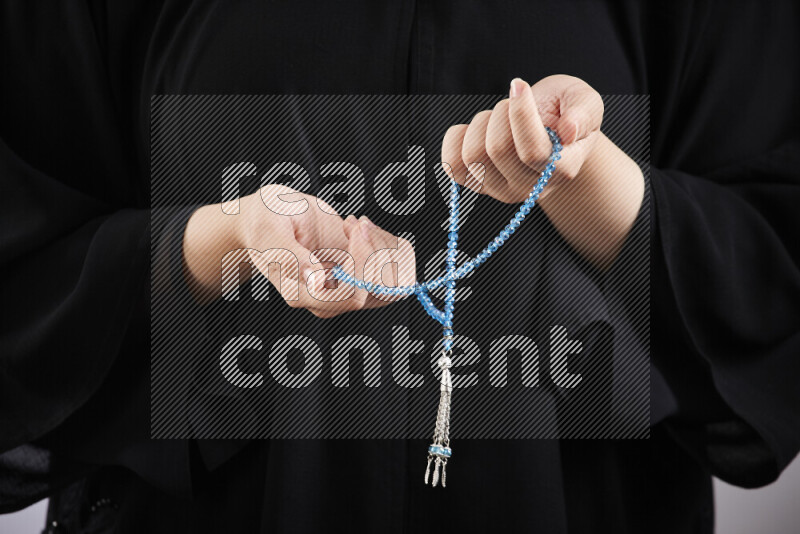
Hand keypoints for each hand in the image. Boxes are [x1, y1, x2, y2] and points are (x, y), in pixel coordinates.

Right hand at [183, 184, 414, 316]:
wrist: (270, 216)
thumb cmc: (264, 222)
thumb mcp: (269, 232)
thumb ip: (289, 257)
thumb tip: (315, 280)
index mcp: (304, 293)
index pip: (353, 296)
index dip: (364, 263)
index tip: (355, 229)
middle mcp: (330, 296)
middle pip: (382, 291)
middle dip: (378, 252)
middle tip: (358, 224)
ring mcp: (347, 285)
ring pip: (394, 282)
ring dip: (384, 246)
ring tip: (357, 224)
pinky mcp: (360, 271)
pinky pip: (392, 267)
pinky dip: (387, 242)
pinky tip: (361, 227)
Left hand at [441, 76, 643, 268]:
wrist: (549, 128)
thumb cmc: (567, 110)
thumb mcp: (585, 101)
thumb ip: (584, 113)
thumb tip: (569, 130)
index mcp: (562, 169)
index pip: (532, 151)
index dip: (520, 114)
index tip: (519, 85)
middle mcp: (530, 187)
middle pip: (497, 150)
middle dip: (501, 112)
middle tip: (512, 104)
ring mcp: (500, 189)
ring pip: (471, 156)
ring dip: (481, 124)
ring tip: (499, 118)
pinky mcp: (476, 184)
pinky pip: (450, 163)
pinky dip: (457, 137)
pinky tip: (476, 130)